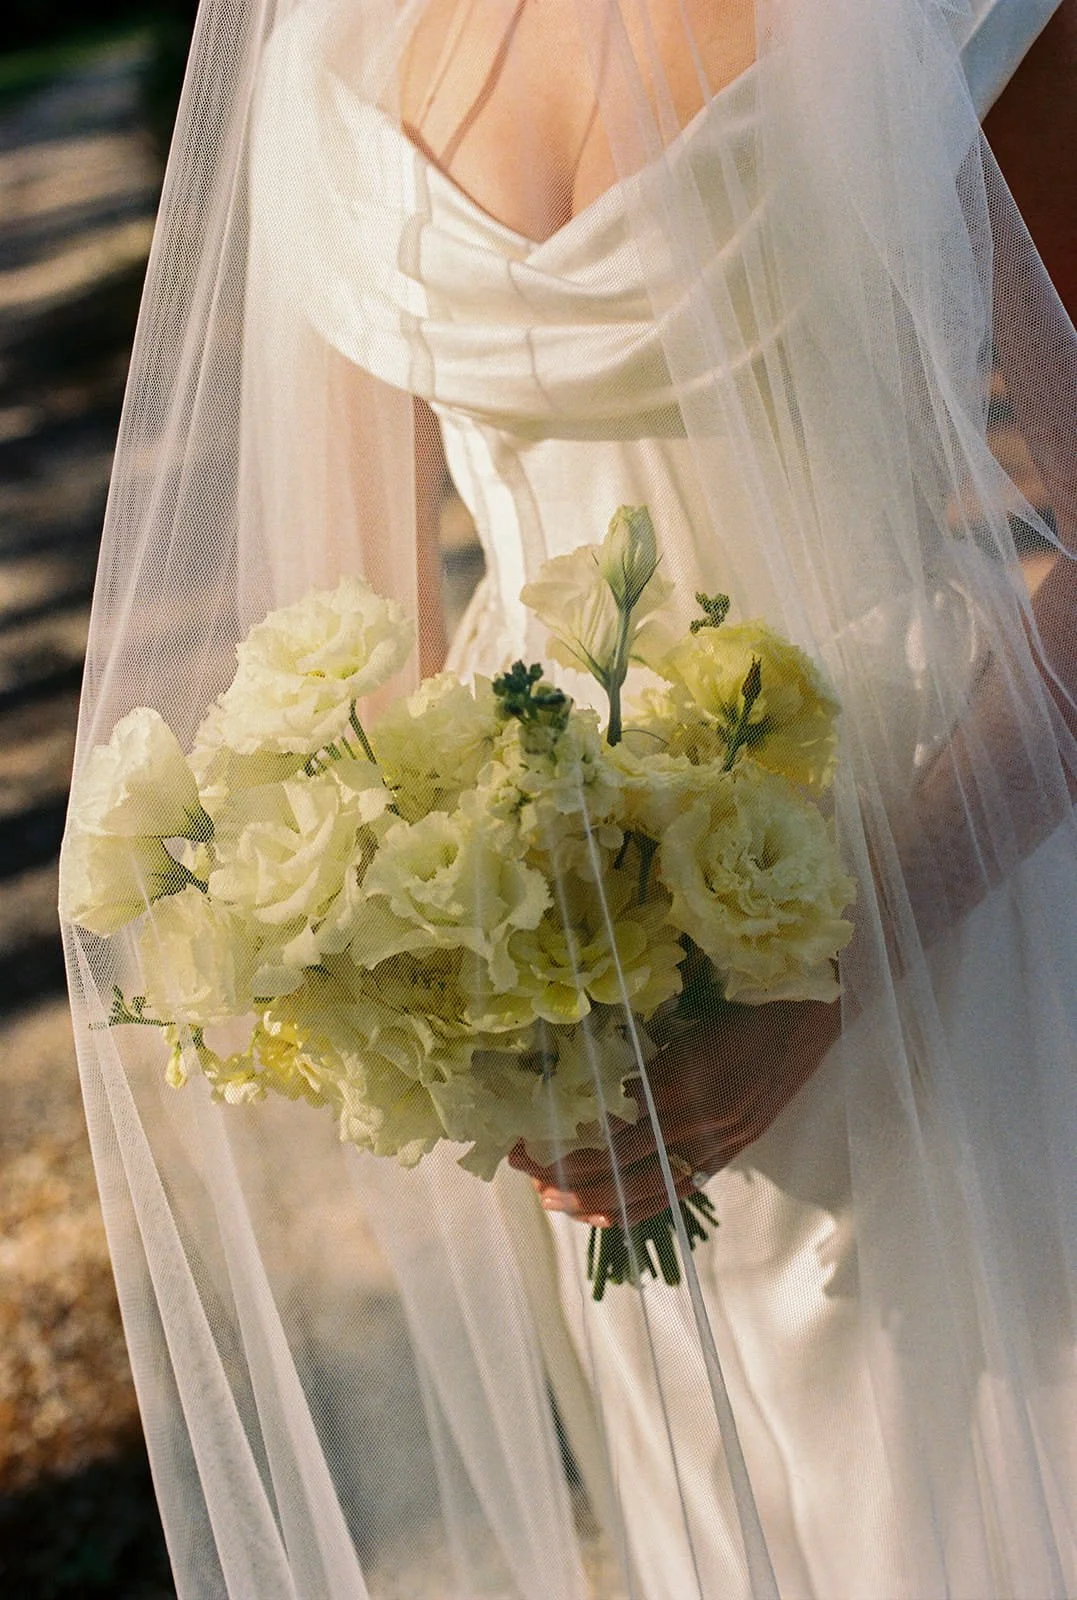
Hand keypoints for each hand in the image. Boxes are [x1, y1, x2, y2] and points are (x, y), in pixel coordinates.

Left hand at [509, 997, 840, 1227]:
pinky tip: (610, 1213)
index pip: (609, 1125)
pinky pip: (683, 1189)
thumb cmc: (745, 997)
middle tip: (526, 1174)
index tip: (525, 1140)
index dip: (565, 1139)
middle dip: (568, 1174)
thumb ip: (643, 1052)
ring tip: (555, 1203)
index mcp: (682, 1078)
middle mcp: (700, 1118)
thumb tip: (586, 1071)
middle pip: (621, 1163)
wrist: (810, 1011)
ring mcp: (721, 1140)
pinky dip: (643, 1206)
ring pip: (650, 1187)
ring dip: (598, 1200)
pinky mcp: (737, 1149)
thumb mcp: (684, 1015)